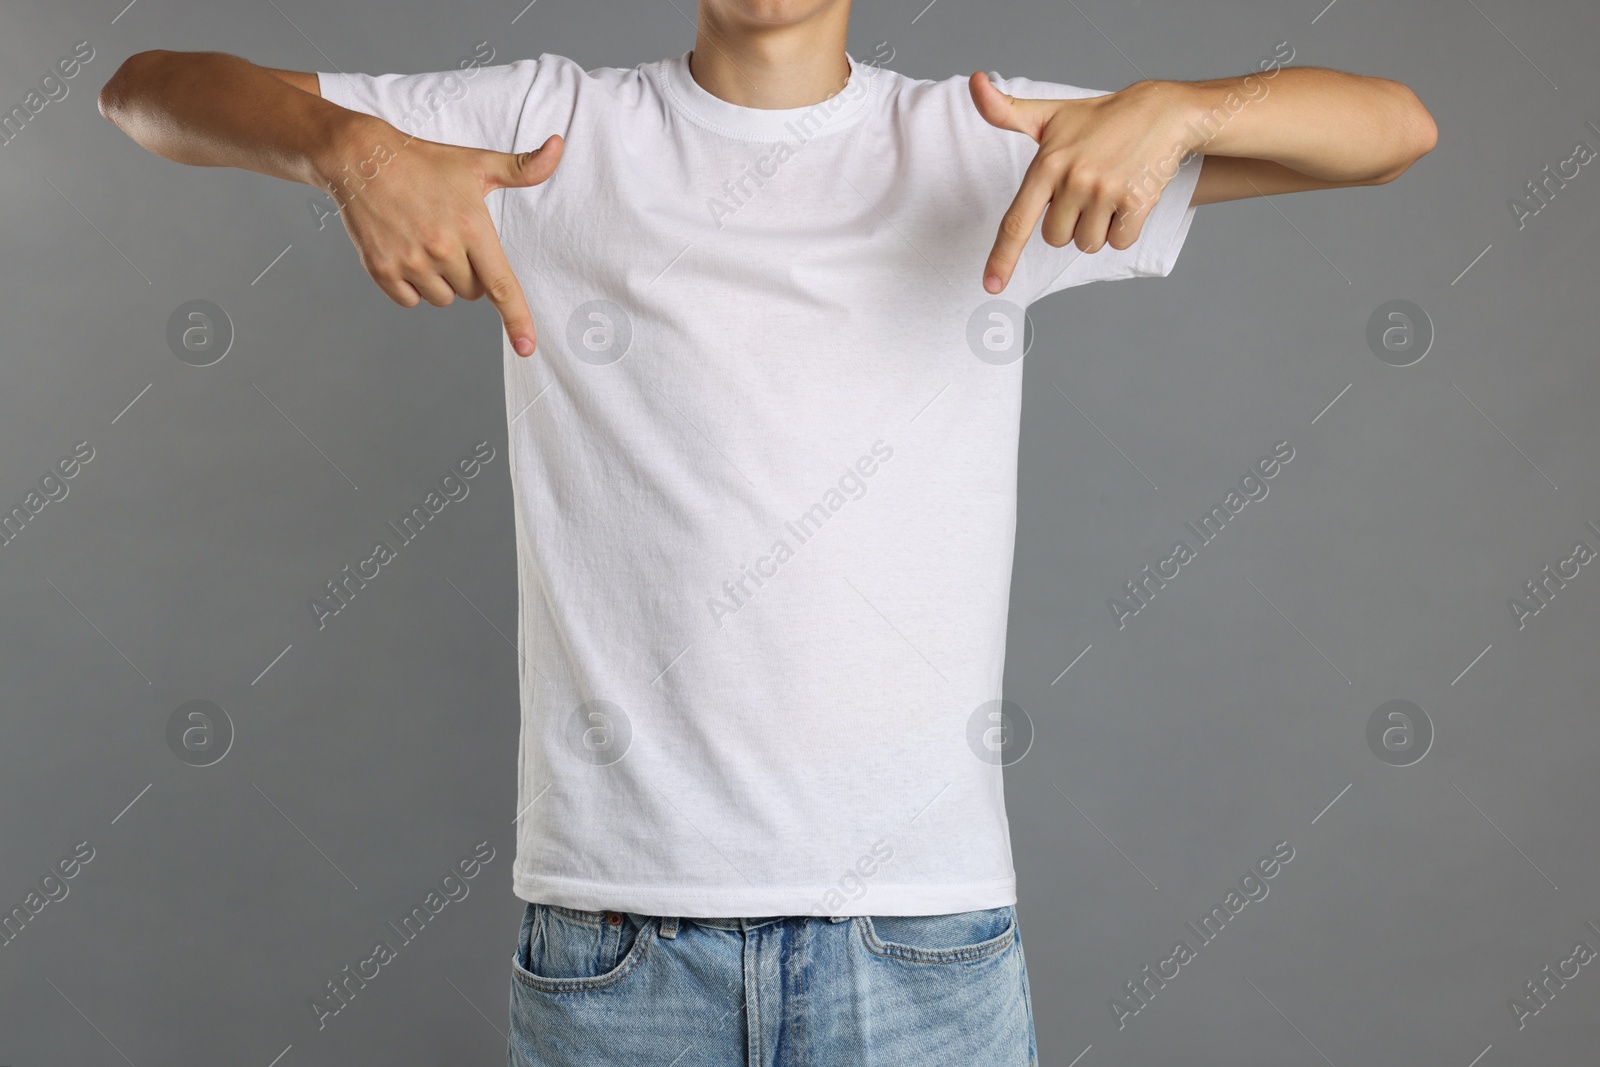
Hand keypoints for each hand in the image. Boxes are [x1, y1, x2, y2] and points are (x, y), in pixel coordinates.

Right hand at [320, 119, 562, 355]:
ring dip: (439, 280)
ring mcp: (410, 261)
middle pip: (472, 292)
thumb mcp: (477, 164)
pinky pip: (410, 301)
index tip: (527, 347)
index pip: (501, 285)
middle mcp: (442, 248)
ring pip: (443, 299)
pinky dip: (411, 285)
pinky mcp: (381, 270)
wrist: (362, 159)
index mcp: (472, 227)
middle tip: (449, 236)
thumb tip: (559, 146)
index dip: (517, 319)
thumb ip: (523, 167)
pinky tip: (404, 251)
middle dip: (467, 272)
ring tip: (424, 241)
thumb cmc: (426, 163)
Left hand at [969, 72, 1189, 292]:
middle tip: (1085, 191)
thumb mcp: (1050, 114)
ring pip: (1087, 244)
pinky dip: (1123, 230)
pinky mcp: (1135, 202)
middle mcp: (1073, 179)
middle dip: (1068, 224)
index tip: (991, 286)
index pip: (1017, 221)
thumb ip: (1007, 112)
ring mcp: (1105, 192)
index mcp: (1047, 164)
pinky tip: (1127, 199)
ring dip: (1096, 229)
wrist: (1161, 112)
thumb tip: (974, 82)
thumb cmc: (1098, 119)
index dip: (1002, 257)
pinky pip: (1118, 242)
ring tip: (1107, 193)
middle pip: (1056, 239)